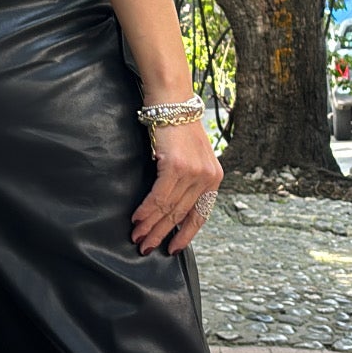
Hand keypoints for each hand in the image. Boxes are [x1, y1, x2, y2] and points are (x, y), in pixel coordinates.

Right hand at [131, 120, 222, 254]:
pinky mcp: (177, 166)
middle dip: (162, 234)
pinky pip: (159, 196)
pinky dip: (146, 210)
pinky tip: (137, 219)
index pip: (200, 214)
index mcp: (214, 178)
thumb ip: (189, 181)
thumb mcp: (193, 157)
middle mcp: (207, 177)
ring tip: (137, 237)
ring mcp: (193, 172)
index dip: (186, 234)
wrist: (172, 103)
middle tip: (146, 247)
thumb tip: (173, 207)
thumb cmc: (178, 129)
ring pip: (168, 208)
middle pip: (181, 214)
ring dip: (150, 225)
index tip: (173, 249)